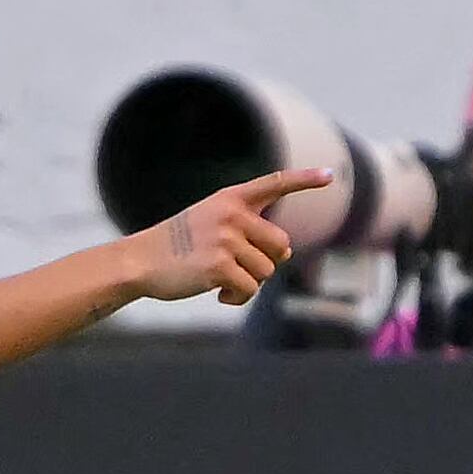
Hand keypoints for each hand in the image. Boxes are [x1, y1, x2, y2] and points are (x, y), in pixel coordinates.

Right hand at [133, 167, 330, 304]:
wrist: (142, 260)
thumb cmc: (182, 246)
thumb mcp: (212, 224)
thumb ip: (250, 230)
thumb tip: (288, 252)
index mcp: (231, 199)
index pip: (274, 184)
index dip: (304, 180)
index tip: (330, 176)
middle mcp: (231, 214)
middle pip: (281, 245)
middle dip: (266, 262)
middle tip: (237, 266)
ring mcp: (225, 239)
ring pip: (267, 272)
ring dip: (249, 283)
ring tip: (221, 279)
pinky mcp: (219, 266)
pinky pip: (250, 290)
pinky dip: (237, 298)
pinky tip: (217, 293)